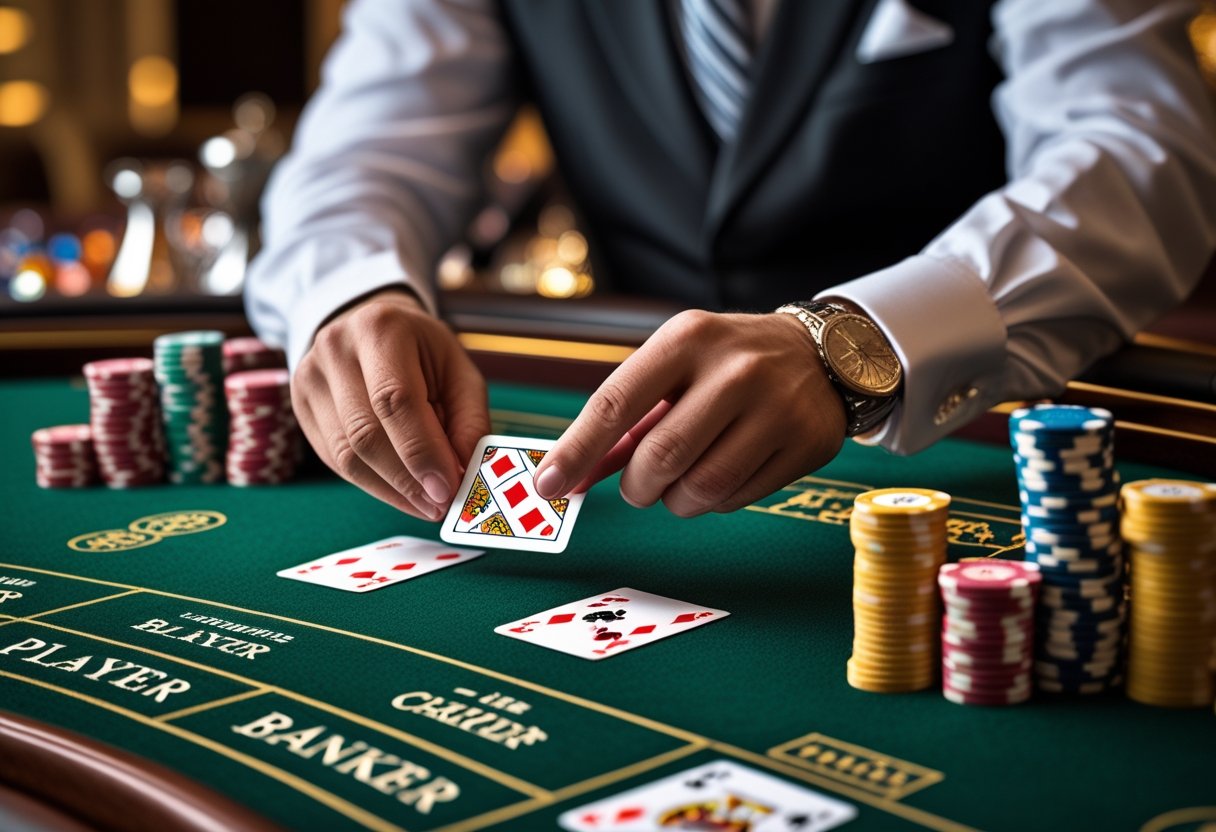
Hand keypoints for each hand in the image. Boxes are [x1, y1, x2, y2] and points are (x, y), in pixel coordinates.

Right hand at [292, 289, 489, 519]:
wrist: (370, 328)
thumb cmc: (423, 353)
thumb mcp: (459, 372)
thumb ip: (469, 421)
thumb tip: (466, 474)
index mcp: (380, 329)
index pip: (395, 400)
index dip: (421, 451)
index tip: (447, 489)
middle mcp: (335, 349)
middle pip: (365, 433)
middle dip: (406, 479)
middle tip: (439, 504)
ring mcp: (309, 378)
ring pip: (345, 454)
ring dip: (390, 489)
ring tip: (424, 504)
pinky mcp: (301, 408)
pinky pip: (334, 460)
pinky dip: (372, 484)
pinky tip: (401, 493)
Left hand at [533, 310, 846, 515]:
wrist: (823, 354)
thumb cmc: (726, 365)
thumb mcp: (673, 371)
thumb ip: (620, 425)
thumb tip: (565, 478)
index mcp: (688, 338)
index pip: (616, 403)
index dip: (576, 451)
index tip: (546, 485)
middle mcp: (735, 369)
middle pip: (660, 456)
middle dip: (637, 486)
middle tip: (639, 487)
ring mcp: (777, 407)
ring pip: (700, 488)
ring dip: (675, 500)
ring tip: (681, 480)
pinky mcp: (806, 443)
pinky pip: (737, 499)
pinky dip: (714, 501)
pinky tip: (723, 474)